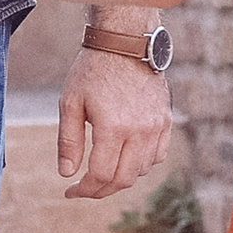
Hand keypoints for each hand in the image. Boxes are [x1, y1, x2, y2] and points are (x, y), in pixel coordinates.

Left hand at [57, 43, 173, 200]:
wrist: (126, 42)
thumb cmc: (93, 70)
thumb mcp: (70, 103)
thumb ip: (68, 141)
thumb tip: (67, 174)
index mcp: (113, 127)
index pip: (101, 175)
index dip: (85, 189)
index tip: (71, 190)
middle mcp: (139, 130)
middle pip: (123, 179)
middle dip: (101, 190)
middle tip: (85, 189)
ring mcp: (156, 126)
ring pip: (141, 171)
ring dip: (120, 178)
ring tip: (102, 171)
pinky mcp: (166, 121)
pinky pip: (157, 156)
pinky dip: (140, 165)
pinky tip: (124, 158)